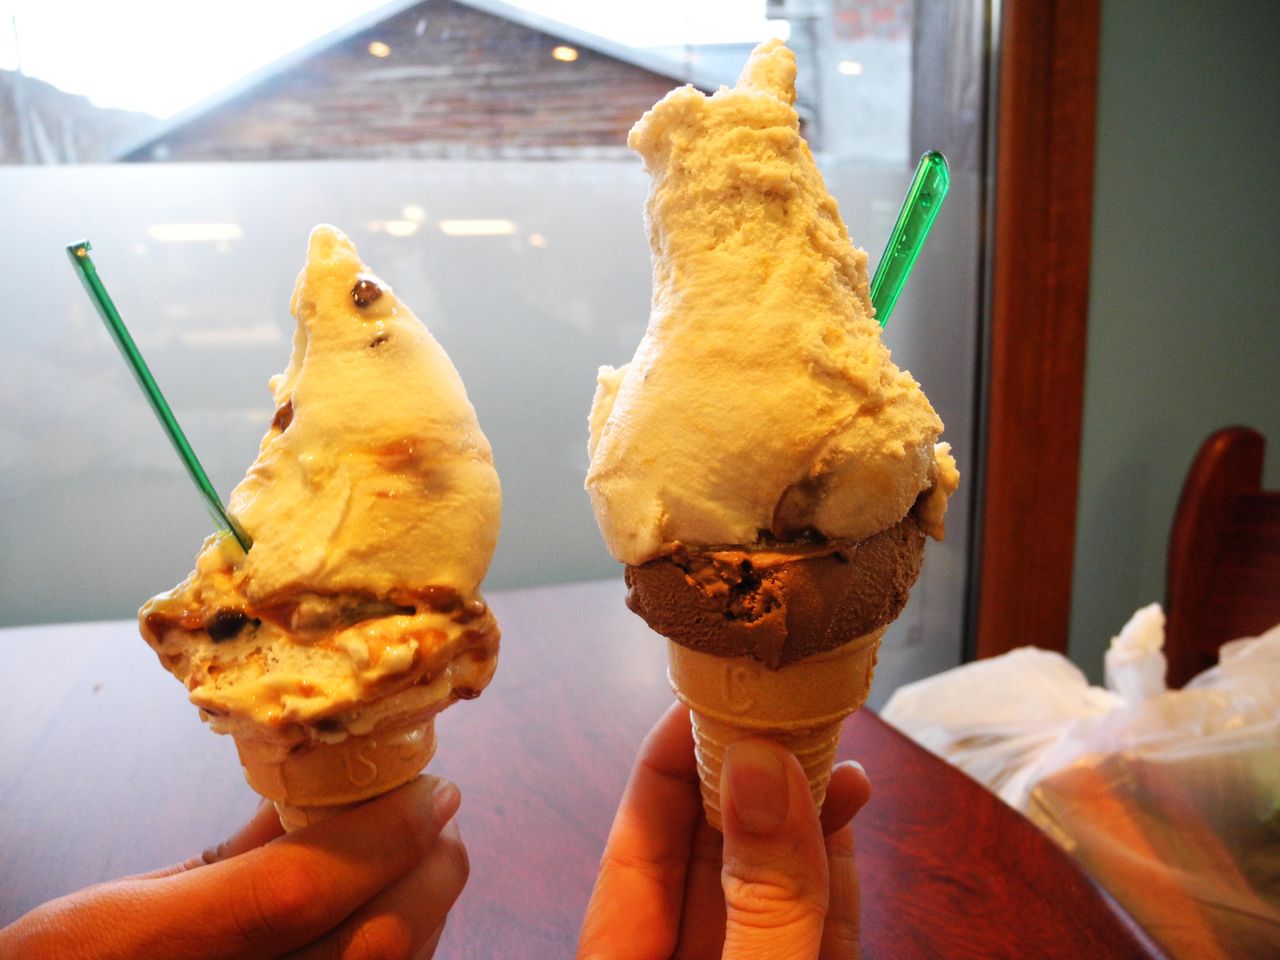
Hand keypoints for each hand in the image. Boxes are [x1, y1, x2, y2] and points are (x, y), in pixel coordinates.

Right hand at [0, 776, 467, 959]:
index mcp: (161, 947)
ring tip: (426, 860)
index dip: (384, 834)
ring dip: (427, 913)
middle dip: (429, 870)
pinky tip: (399, 917)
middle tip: (440, 817)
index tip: (434, 788)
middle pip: (374, 945)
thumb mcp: (126, 900)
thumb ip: (234, 857)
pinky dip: (405, 954)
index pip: (301, 889)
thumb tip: (322, 796)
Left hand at [579, 702, 871, 959]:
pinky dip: (833, 862)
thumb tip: (760, 770)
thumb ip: (761, 898)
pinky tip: (847, 802)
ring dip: (798, 805)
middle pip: (705, 848)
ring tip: (827, 738)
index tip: (713, 691)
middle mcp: (682, 958)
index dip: (670, 758)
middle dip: (745, 770)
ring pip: (767, 876)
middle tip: (782, 700)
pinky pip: (814, 920)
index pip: (636, 842)